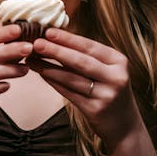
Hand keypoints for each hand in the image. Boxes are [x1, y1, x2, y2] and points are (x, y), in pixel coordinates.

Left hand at [27, 28, 141, 148]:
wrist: (124, 124)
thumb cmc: (110, 90)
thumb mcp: (107, 70)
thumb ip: (88, 57)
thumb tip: (57, 40)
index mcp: (119, 61)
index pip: (90, 46)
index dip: (68, 38)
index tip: (49, 31)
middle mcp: (115, 77)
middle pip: (81, 61)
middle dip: (57, 51)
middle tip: (37, 43)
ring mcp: (106, 94)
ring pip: (72, 78)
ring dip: (49, 68)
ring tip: (32, 59)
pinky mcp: (95, 109)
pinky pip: (69, 93)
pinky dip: (54, 82)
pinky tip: (42, 74)